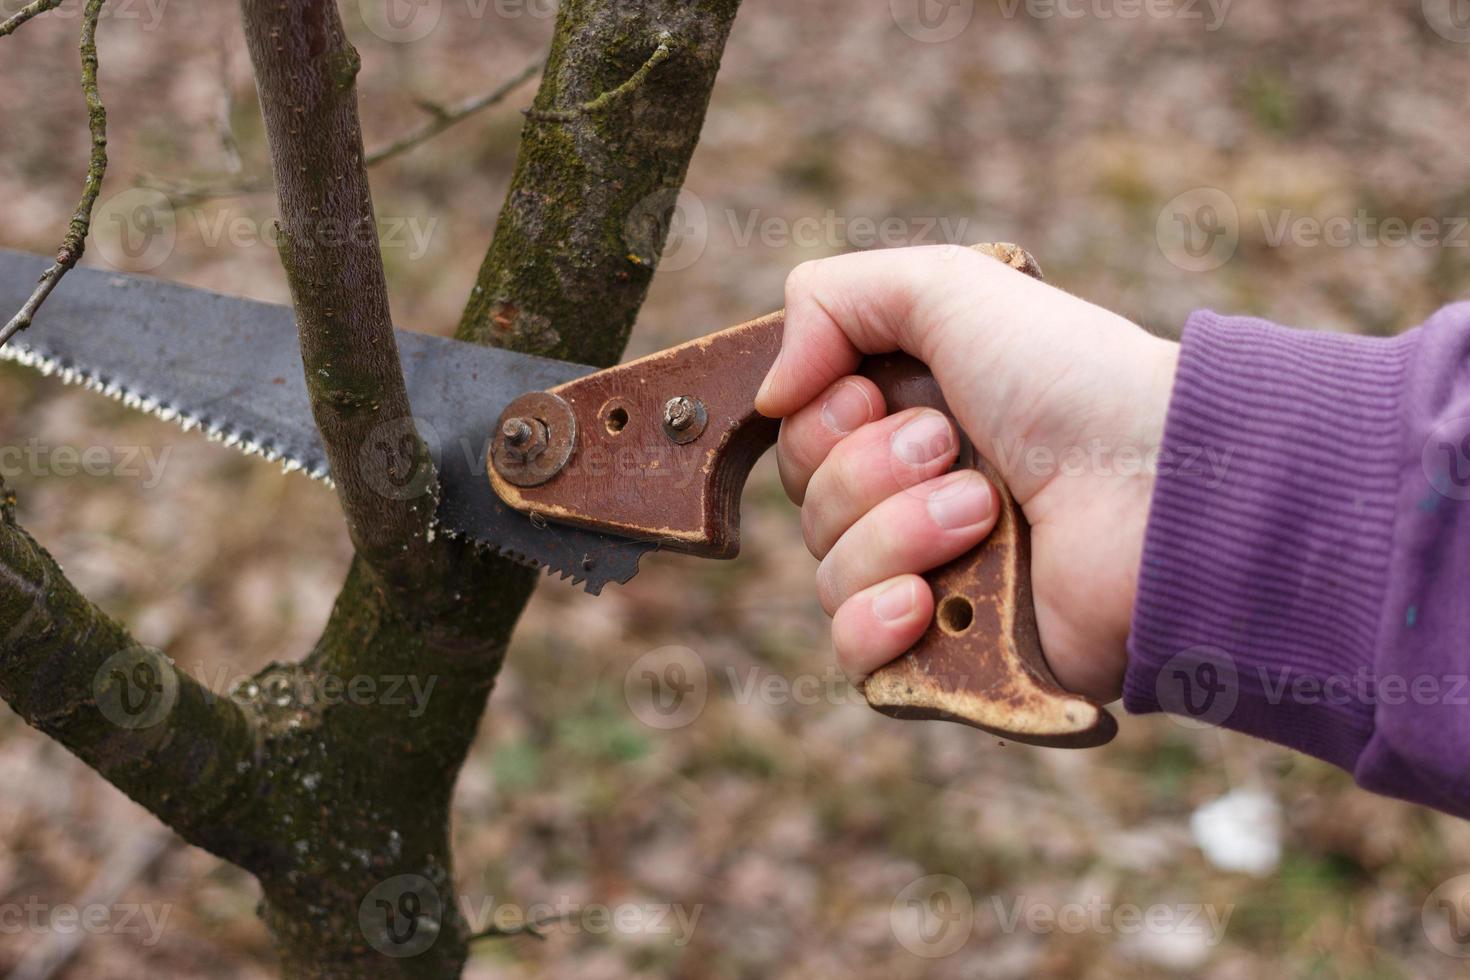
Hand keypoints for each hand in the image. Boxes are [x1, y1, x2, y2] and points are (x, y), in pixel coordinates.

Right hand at [755, 245, 1178, 702]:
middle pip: (810, 506)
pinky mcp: (953, 658)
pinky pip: (856, 656)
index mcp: (910, 421)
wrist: (1162, 486)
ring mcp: (935, 581)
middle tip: (950, 447)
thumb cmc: (1072, 380)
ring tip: (985, 512)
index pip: (799, 441)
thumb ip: (830, 301)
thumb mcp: (947, 287)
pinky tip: (930, 601)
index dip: (818, 423)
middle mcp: (916, 500)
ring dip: (901, 532)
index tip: (870, 397)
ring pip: (830, 575)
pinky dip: (878, 622)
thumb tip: (771, 395)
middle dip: (868, 471)